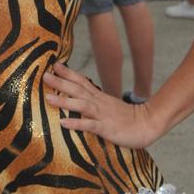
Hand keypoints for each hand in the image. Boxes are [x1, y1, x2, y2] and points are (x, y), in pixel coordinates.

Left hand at [42, 62, 157, 148]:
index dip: (68, 73)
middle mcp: (99, 103)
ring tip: (48, 98)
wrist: (148, 124)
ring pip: (81, 105)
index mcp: (99, 97)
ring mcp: (102, 115)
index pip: (82, 81)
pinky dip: (76, 123)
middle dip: (60, 82)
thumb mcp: (109, 106)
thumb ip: (95, 101)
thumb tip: (80, 99)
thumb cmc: (127, 118)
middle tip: (45, 75)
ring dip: (64, 101)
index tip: (54, 65)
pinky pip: (89, 125)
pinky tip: (63, 122)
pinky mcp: (106, 128)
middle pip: (78, 89)